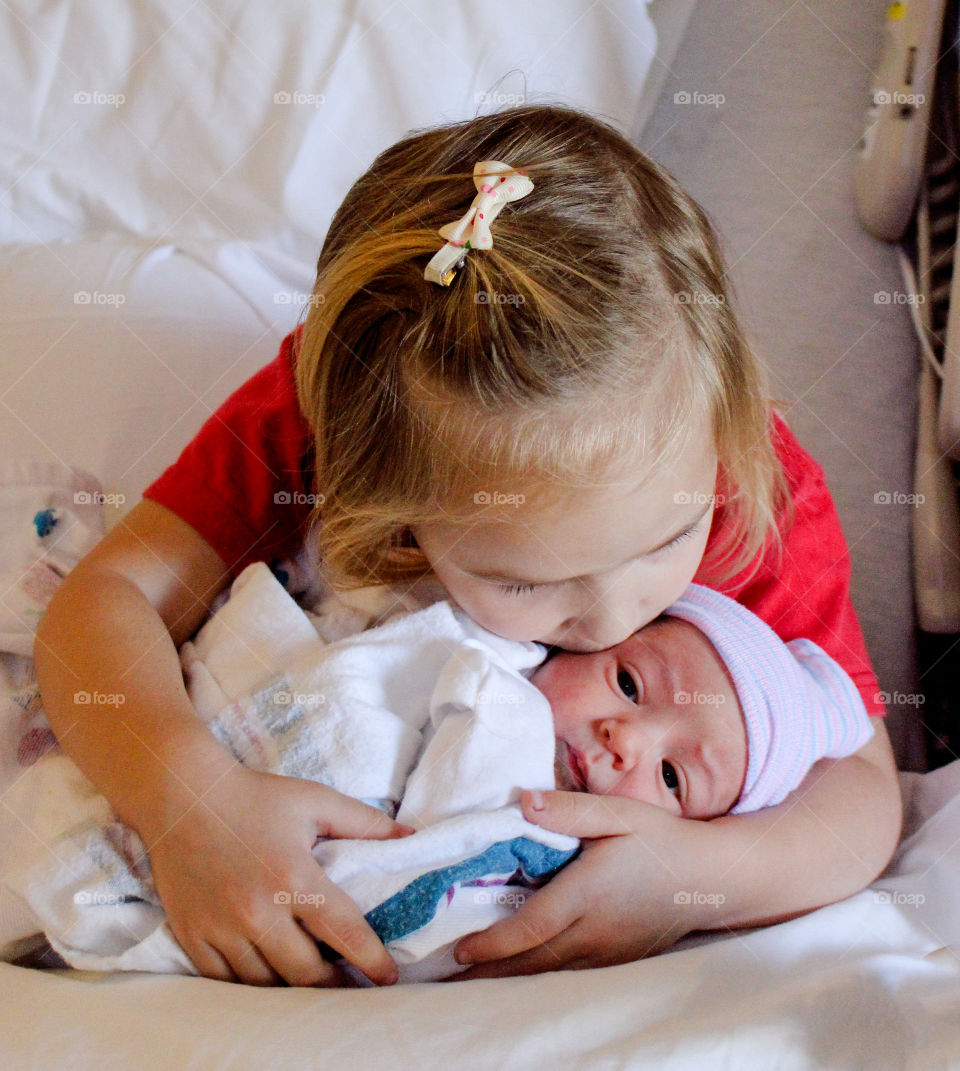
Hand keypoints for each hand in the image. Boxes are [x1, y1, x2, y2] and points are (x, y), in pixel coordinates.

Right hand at [146, 765, 412, 986]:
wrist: (182, 794)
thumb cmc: (255, 796)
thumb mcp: (315, 801)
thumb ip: (365, 823)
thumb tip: (410, 837)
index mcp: (293, 876)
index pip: (343, 932)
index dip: (371, 960)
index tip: (388, 976)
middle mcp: (256, 909)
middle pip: (305, 973)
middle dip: (334, 984)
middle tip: (351, 982)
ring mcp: (221, 928)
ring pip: (264, 985)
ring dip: (292, 988)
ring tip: (313, 981)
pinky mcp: (192, 936)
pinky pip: (225, 981)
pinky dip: (250, 985)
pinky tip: (268, 976)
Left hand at [450, 789, 712, 978]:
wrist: (709, 877)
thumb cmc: (660, 839)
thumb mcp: (617, 813)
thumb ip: (569, 810)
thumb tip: (523, 803)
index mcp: (589, 894)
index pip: (532, 928)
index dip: (493, 944)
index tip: (460, 950)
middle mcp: (594, 931)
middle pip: (532, 960)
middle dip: (488, 970)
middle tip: (447, 971)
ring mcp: (606, 950)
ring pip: (548, 970)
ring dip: (509, 974)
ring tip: (471, 973)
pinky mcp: (616, 957)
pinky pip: (568, 969)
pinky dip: (537, 971)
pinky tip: (518, 966)